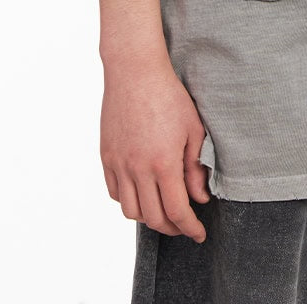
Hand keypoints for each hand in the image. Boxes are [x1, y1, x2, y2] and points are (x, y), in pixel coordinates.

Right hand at [100, 55, 211, 242]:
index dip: (190, 228)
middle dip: (172, 228)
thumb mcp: (193, 129)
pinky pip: (115, 192)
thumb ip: (195, 167)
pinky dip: (129, 201)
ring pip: (131, 211)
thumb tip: (200, 198)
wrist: (135, 72)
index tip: (199, 234)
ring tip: (163, 211)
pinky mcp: (107, 157)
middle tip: (184, 224)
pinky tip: (142, 194)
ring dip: (149, 218)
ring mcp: (119, 164)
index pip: (177, 211)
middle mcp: (138, 169)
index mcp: (163, 163)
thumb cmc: (168, 96)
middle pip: (153, 218)